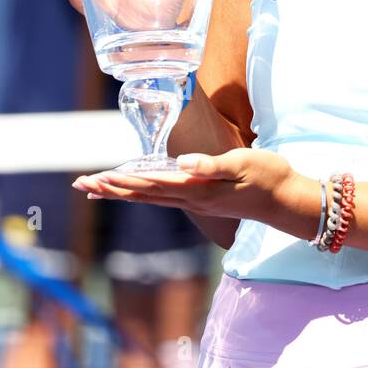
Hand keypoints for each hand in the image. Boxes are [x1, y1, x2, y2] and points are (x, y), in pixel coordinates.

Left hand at [71, 147, 308, 231]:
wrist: (287, 200)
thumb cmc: (268, 176)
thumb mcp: (242, 164)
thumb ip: (212, 165)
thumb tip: (182, 164)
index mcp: (197, 189)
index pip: (151, 184)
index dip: (124, 181)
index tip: (97, 178)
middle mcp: (191, 200)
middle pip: (143, 194)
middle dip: (111, 189)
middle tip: (80, 184)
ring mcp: (196, 203)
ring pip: (150, 198)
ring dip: (121, 192)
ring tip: (96, 189)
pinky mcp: (203, 201)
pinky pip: (163, 198)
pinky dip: (142, 193)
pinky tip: (137, 190)